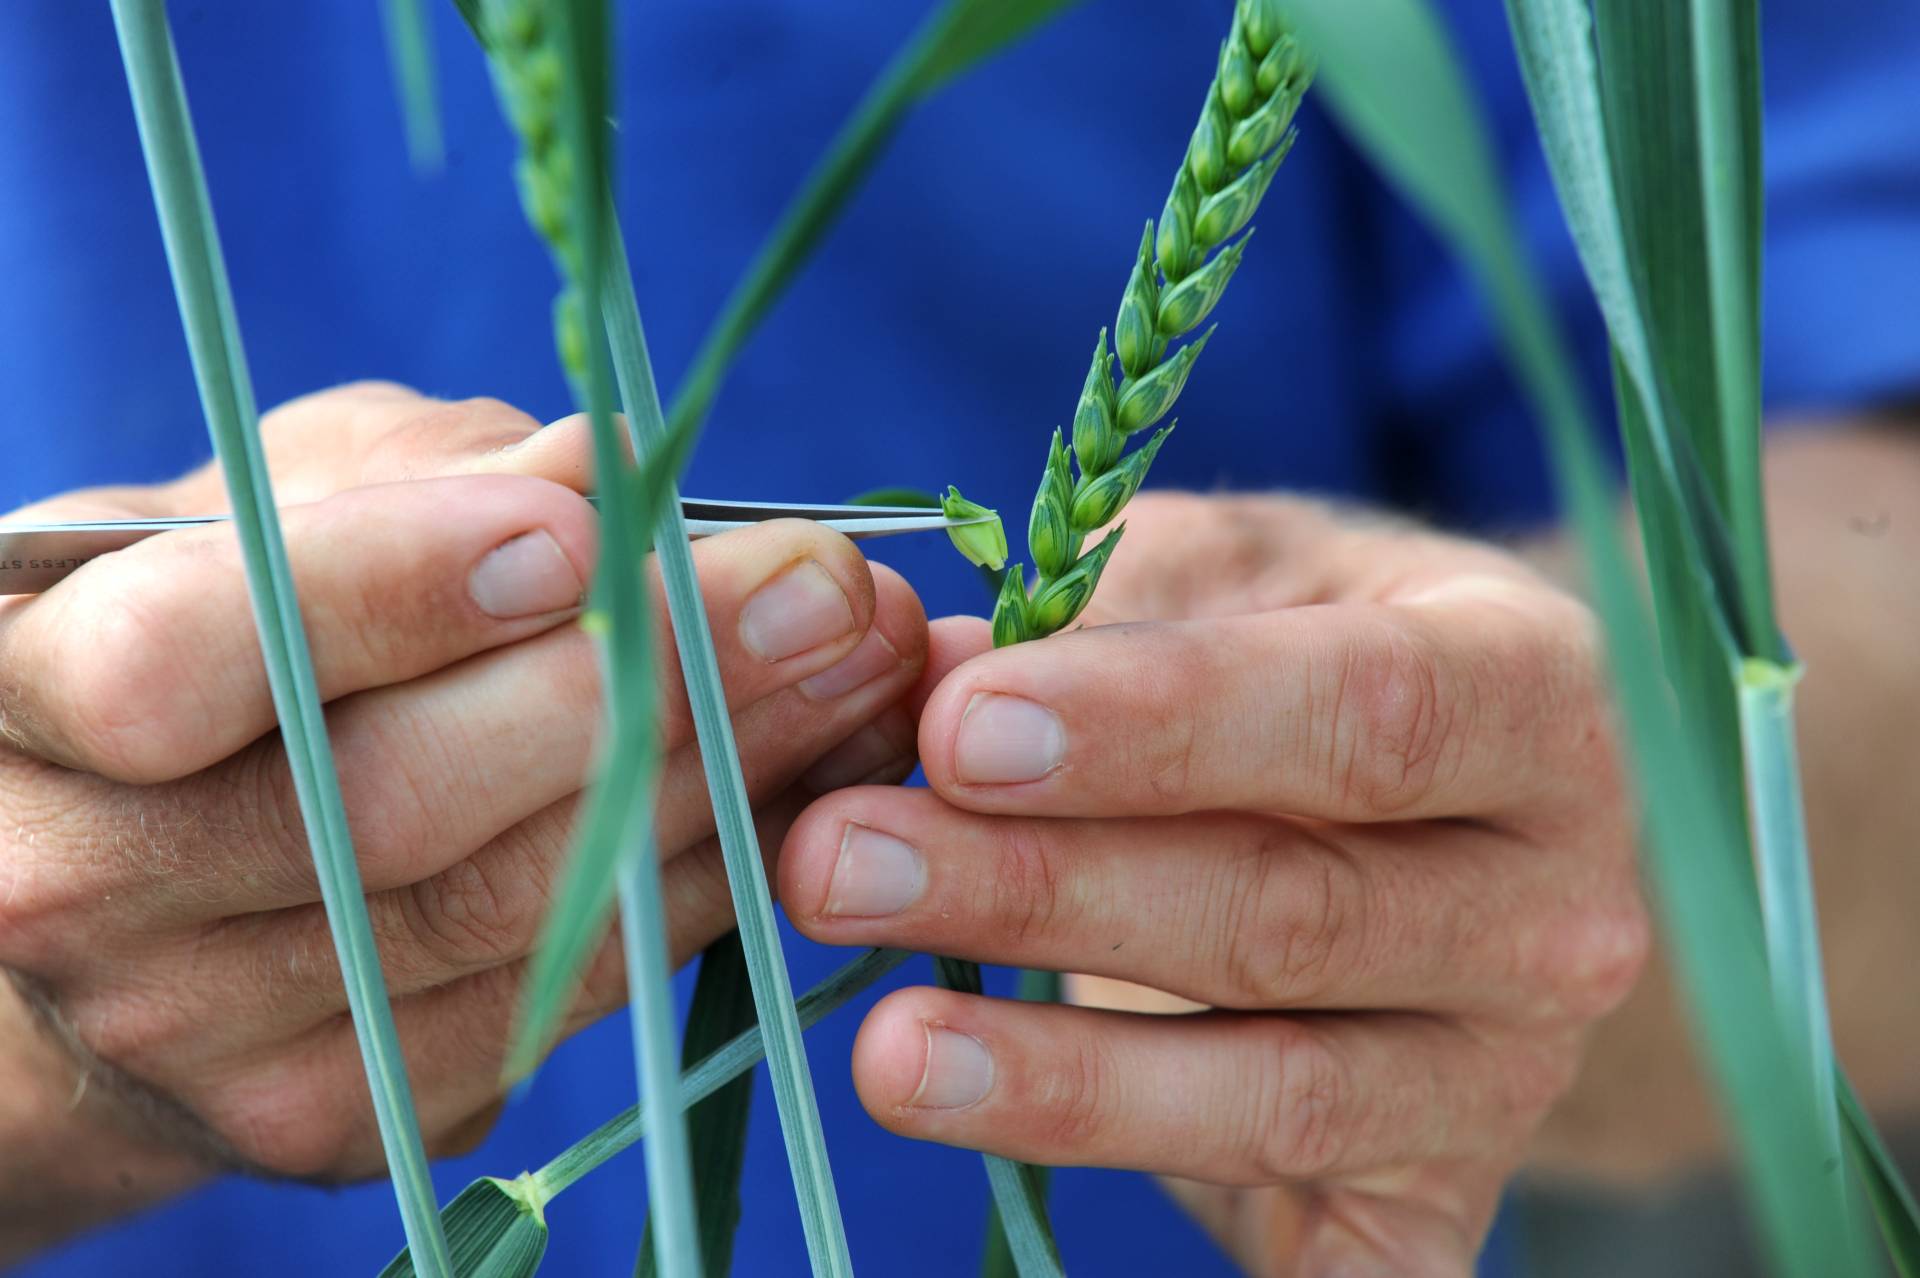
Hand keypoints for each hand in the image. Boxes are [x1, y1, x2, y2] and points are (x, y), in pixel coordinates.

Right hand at [0, 383, 926, 1260]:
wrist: (134, 892)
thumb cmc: (216, 645)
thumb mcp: (268, 515)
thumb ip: (419, 483)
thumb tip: (612, 469)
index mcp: (22, 696)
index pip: (182, 661)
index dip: (392, 593)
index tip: (582, 528)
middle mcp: (88, 891)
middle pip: (387, 808)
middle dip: (639, 682)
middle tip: (821, 587)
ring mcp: (213, 1033)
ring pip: (508, 913)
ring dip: (717, 779)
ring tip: (865, 663)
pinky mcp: (339, 1113)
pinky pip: (562, 994)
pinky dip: (702, 880)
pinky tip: (804, 782)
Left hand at [778, 492, 1647, 1276]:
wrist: (1468, 822)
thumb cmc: (1322, 654)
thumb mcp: (1245, 574)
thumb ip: (1104, 608)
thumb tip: (926, 680)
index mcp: (1534, 696)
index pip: (1361, 712)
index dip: (1157, 722)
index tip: (959, 725)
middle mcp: (1554, 901)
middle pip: (1291, 914)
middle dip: (1045, 894)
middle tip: (839, 860)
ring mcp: (1505, 1071)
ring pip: (1277, 1092)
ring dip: (1064, 1078)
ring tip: (886, 1047)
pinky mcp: (1439, 1196)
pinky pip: (1329, 1266)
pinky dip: (1187, 1228)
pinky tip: (1030, 1184)